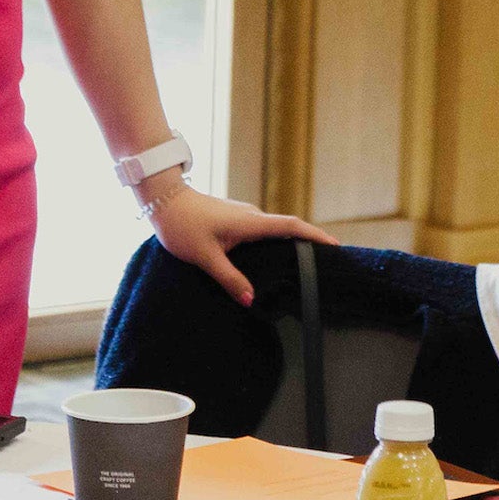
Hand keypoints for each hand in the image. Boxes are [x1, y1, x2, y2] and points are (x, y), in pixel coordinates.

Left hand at [141, 178, 336, 306]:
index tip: (335, 246)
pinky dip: (271, 244)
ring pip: (272, 232)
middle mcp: (252, 216)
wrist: (162, 200)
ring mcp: (243, 216)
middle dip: (307, 243)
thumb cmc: (183, 226)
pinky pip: (260, 232)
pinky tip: (268, 261)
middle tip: (324, 263)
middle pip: (287, 229)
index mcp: (250, 223)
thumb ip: (229, 278)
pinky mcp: (234, 219)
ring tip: (301, 266)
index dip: (314, 236)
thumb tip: (250, 300)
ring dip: (288, 244)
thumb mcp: (205, 257)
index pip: (291, 227)